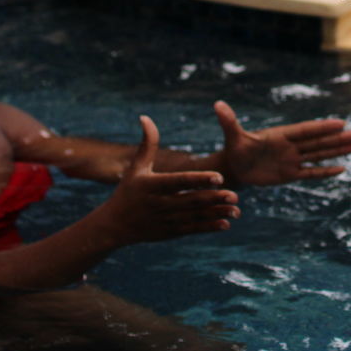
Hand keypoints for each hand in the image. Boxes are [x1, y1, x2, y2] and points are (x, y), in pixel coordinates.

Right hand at [105, 116, 239, 244]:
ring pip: (194, 217)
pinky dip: (209, 227)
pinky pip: (192, 229)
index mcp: (152, 186)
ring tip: (236, 209)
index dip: (198, 179)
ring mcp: (165, 220)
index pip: (179, 181)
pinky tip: (226, 223)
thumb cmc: (127, 191)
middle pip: (190, 201)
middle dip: (213, 198)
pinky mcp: (169, 232)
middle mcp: (159, 204)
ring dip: (216, 213)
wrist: (114, 225)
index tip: (219, 177)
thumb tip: (145, 117)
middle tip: (235, 195)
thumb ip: (147, 144)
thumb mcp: (135, 168)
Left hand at [213, 100, 350, 185]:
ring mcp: (292, 160)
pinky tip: (341, 168)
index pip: (306, 131)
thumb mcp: (232, 137)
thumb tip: (217, 105)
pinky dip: (325, 171)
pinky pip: (311, 173)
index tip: (341, 123)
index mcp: (281, 135)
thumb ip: (229, 122)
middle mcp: (290, 146)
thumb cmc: (234, 150)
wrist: (234, 167)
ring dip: (337, 151)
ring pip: (319, 155)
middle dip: (338, 139)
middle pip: (319, 142)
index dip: (323, 128)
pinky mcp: (290, 174)